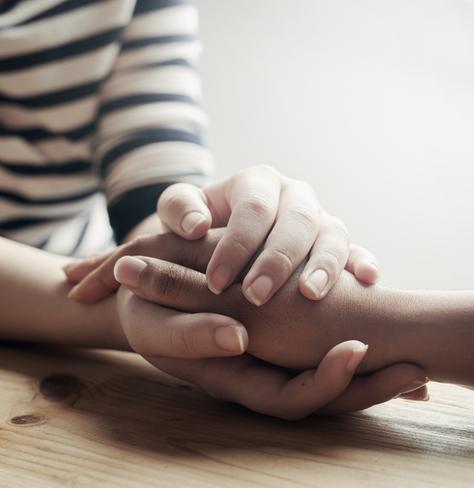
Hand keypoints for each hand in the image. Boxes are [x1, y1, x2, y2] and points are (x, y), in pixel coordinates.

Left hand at [66, 165, 378, 303]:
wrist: (222, 241)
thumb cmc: (195, 228)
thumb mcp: (178, 213)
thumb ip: (179, 209)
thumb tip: (196, 225)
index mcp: (255, 183)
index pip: (252, 207)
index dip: (236, 244)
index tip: (215, 283)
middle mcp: (292, 196)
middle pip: (296, 220)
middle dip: (277, 259)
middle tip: (255, 296)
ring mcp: (319, 219)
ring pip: (331, 233)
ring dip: (322, 263)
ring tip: (310, 295)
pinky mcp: (337, 244)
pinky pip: (356, 249)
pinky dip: (362, 261)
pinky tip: (365, 279)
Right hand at [113, 262, 427, 419]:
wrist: (139, 291)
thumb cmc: (143, 308)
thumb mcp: (155, 321)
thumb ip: (190, 332)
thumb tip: (239, 338)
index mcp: (229, 379)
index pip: (288, 400)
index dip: (324, 383)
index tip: (356, 349)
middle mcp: (255, 374)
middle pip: (321, 400)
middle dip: (368, 389)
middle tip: (416, 375)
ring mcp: (268, 355)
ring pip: (325, 376)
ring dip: (370, 373)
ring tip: (412, 364)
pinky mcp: (275, 332)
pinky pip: (317, 348)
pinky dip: (347, 340)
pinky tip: (371, 319)